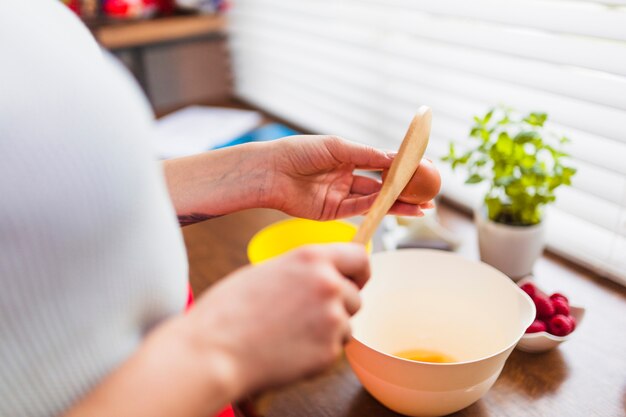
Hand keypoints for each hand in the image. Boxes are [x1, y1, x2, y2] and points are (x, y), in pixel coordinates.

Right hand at [184, 243, 368, 393]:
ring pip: (346, 325)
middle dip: (339, 306)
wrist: (214, 350)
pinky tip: (288, 349)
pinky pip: (334, 350)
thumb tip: (323, 274)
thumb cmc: (229, 310)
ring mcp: (332, 319)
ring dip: (329, 330)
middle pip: (355, 296)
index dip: (360, 271)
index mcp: (312, 258)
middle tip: (307, 315)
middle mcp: (328, 284)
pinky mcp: (329, 351)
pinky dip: (317, 352)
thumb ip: (303, 271)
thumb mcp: (268, 271)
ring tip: (290, 333)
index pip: (359, 257)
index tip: (356, 280)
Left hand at [265, 135, 434, 219]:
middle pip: (382, 185)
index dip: (402, 168)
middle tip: (430, 196)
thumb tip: (396, 159)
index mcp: (347, 156)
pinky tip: (397, 208)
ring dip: (398, 204)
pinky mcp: (333, 212)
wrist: (270, 172)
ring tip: (422, 207)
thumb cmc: (299, 152)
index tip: (424, 170)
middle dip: (405, 191)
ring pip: (375, 200)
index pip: (381, 163)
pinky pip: (360, 210)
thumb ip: (367, 155)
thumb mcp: (338, 147)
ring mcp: (340, 195)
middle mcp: (346, 176)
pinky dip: (378, 209)